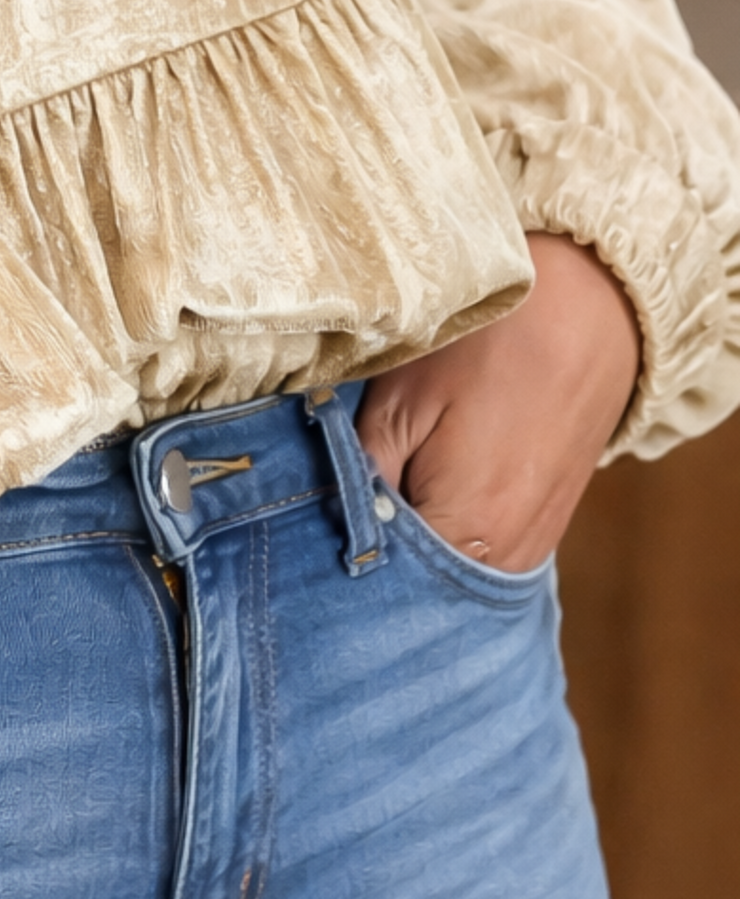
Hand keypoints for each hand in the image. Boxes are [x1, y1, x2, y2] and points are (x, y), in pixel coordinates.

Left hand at [357, 234, 640, 572]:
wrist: (587, 318)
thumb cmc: (485, 350)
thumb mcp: (401, 402)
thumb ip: (362, 470)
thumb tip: (333, 513)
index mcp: (464, 530)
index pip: (383, 574)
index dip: (342, 543)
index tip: (312, 517)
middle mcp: (504, 559)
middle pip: (418, 580)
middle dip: (376, 546)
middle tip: (337, 501)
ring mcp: (531, 548)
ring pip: (449, 565)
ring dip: (413, 539)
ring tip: (384, 490)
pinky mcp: (545, 529)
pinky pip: (482, 550)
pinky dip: (448, 531)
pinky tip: (427, 491)